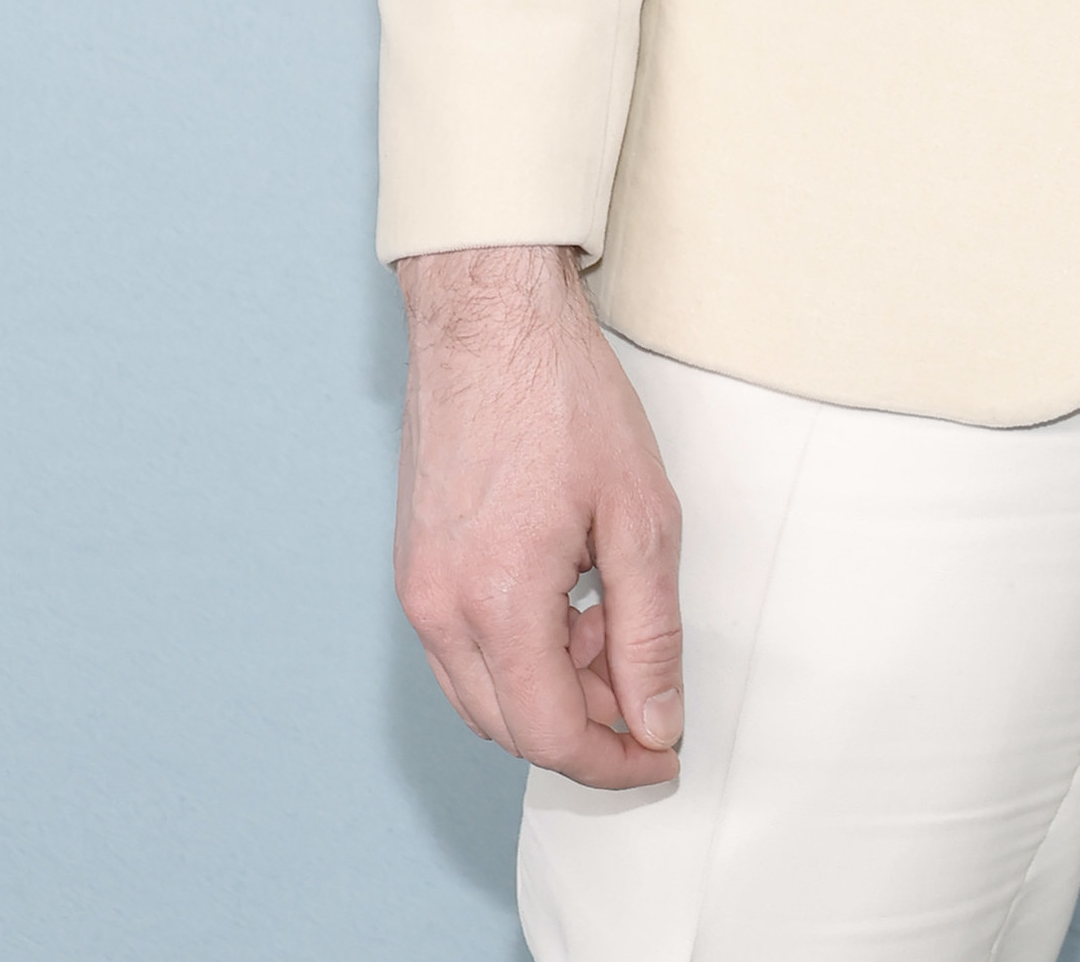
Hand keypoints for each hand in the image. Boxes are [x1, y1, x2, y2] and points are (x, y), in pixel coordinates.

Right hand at [394, 242, 684, 788]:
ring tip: (611, 617)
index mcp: (496, 603)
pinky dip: (520, 650)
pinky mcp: (415, 566)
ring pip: (484, 694)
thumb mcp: (640, 514)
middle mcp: (440, 611)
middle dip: (588, 724)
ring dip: (553, 686)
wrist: (490, 319)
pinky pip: (465, 649)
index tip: (664, 752)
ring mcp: (418, 590)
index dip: (616, 760)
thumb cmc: (563, 396)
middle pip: (512, 727)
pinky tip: (569, 595)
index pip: (551, 735)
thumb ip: (650, 633)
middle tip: (648, 681)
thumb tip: (656, 722)